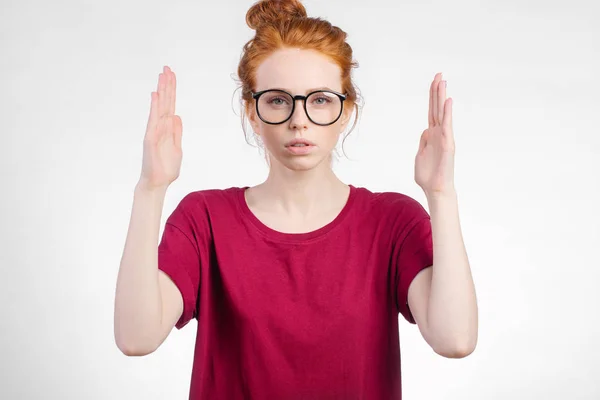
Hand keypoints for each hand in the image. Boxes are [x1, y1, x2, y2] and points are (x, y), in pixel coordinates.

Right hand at [138, 66, 182, 190]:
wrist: (157, 183)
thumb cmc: (166, 168)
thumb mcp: (177, 148)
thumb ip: (176, 132)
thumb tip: (176, 116)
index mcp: (167, 129)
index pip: (170, 105)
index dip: (171, 91)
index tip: (171, 75)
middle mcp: (159, 127)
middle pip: (165, 102)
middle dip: (166, 85)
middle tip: (167, 68)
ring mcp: (154, 132)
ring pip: (159, 108)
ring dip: (161, 91)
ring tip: (162, 75)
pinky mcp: (150, 139)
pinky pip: (153, 121)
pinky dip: (155, 108)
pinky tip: (156, 96)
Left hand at [415, 72, 454, 196]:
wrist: (435, 189)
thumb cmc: (428, 176)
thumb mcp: (420, 156)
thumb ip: (423, 143)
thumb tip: (425, 131)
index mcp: (431, 135)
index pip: (432, 111)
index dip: (432, 97)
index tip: (434, 82)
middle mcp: (439, 133)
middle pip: (437, 108)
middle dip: (437, 91)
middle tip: (439, 74)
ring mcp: (444, 137)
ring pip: (442, 113)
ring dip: (442, 97)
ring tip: (442, 81)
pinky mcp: (448, 144)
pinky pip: (447, 126)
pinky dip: (448, 113)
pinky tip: (448, 101)